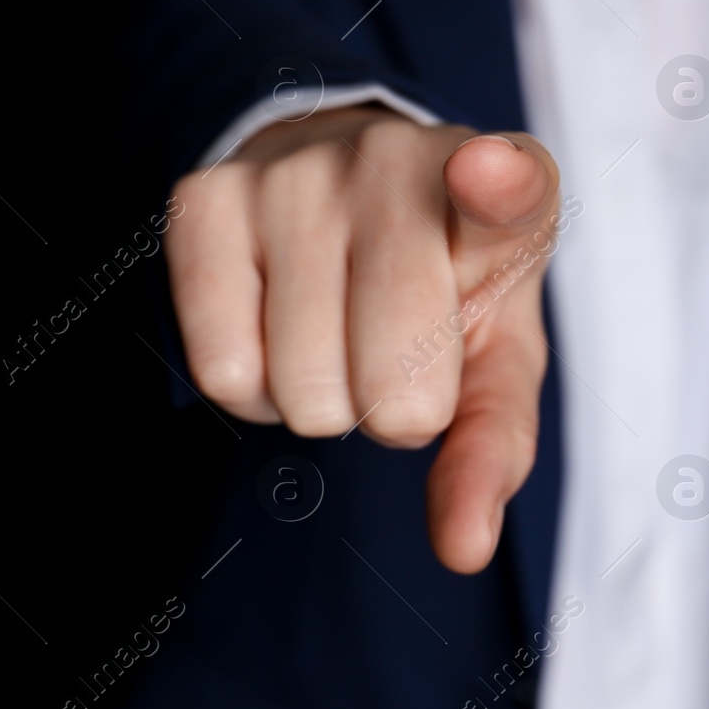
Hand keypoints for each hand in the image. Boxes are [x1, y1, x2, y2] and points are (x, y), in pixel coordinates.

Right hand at [166, 106, 566, 572]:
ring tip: (334, 330)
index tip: (488, 174)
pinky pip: (222, 371)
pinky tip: (275, 327)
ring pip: (301, 387)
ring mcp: (293, 171)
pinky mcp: (203, 196)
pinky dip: (252, 389)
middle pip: (392, 385)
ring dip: (320, 398)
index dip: (499, 187)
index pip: (505, 189)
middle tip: (394, 347)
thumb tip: (464, 549)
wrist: (342, 182)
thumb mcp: (496, 356)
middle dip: (393, 407)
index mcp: (500, 194)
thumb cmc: (441, 286)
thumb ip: (493, 445)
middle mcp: (394, 159)